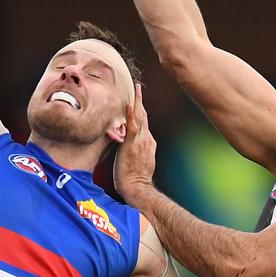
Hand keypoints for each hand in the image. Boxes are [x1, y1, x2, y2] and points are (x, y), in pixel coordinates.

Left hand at [114, 84, 156, 204]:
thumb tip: (128, 148)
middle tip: (138, 87)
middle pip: (144, 116)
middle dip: (141, 101)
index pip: (144, 123)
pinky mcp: (133, 145)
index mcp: (148, 143)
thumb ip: (135, 152)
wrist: (138, 189)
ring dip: (138, 102)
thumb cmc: (135, 180)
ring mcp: (141, 141)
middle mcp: (147, 139)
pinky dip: (131, 114)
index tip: (138, 101)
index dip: (141, 111)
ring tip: (136, 89)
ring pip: (140, 117)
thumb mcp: (137, 162)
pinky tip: (130, 103)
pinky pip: (132, 126)